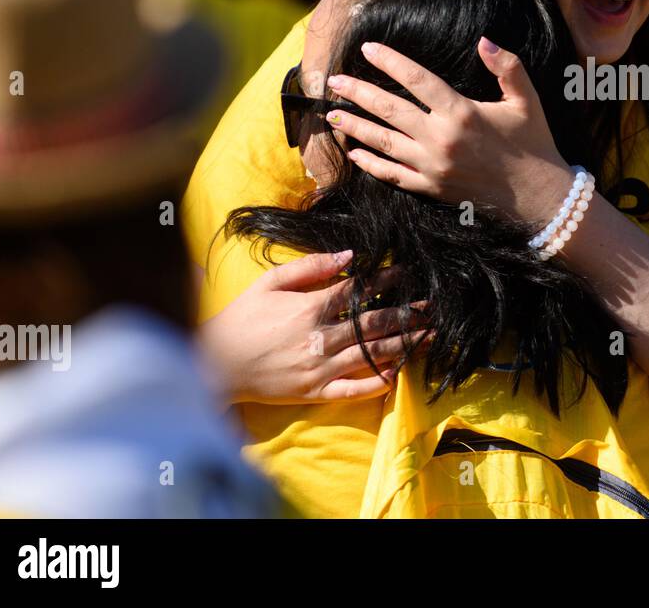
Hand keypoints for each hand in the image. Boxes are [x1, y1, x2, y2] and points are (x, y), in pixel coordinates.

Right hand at [197, 251, 430, 404]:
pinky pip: (353, 390)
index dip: (386, 280)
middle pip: (373, 323)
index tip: (408, 272)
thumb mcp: (268, 284)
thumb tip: (348, 256)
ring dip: (404, 344)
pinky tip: (399, 374)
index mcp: (309, 308)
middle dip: (407, 314)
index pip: (358, 291)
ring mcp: (320, 368)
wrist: (215, 364)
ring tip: (429, 336)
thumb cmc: (241, 319)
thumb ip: (309, 267)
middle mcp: (320, 338)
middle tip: (433, 307)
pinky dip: (377, 383)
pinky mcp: (315, 392)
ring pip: (371, 354)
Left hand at [323, 38, 576, 226]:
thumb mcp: (526, 99)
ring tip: (331, 115)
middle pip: (390, 110)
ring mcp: (432, 166)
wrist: (538, 195)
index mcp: (461, 112)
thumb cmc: (533, 142)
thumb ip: (506, 66)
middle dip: (358, 93)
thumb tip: (483, 40)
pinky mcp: (432, 188)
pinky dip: (372, 164)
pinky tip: (355, 153)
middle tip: (335, 80)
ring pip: (384, 143)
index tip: (368, 48)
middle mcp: (441, 139)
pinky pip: (393, 175)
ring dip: (355, 128)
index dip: (390, 61)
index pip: (416, 79)